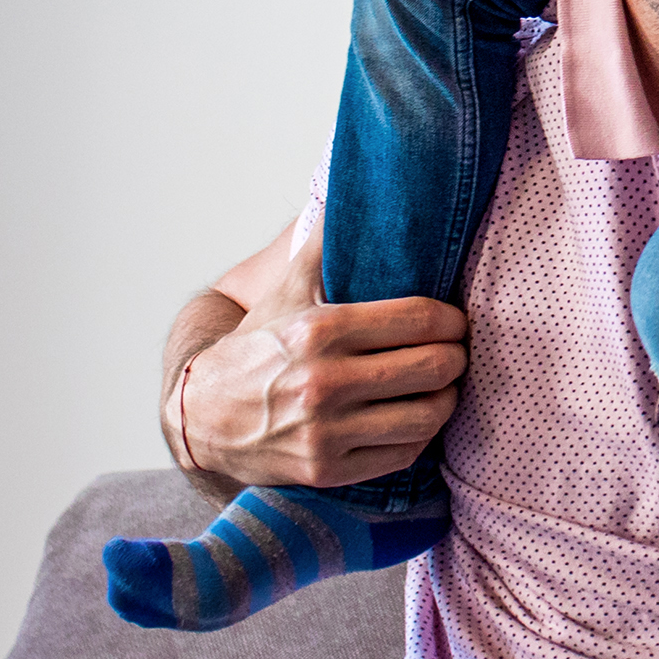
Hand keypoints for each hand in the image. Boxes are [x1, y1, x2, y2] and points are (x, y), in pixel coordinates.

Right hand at [177, 212, 470, 491]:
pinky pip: (402, 453)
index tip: (455, 320)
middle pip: (433, 367)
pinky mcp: (326, 469)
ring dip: (446, 398)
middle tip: (456, 352)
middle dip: (456, 357)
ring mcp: (325, 431)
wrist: (202, 415)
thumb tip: (350, 189)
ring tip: (443, 385)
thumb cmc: (256, 346)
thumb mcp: (285, 291)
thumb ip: (324, 244)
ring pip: (426, 415)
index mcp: (320, 329)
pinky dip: (420, 435)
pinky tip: (418, 417)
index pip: (420, 318)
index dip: (452, 319)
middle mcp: (324, 381)